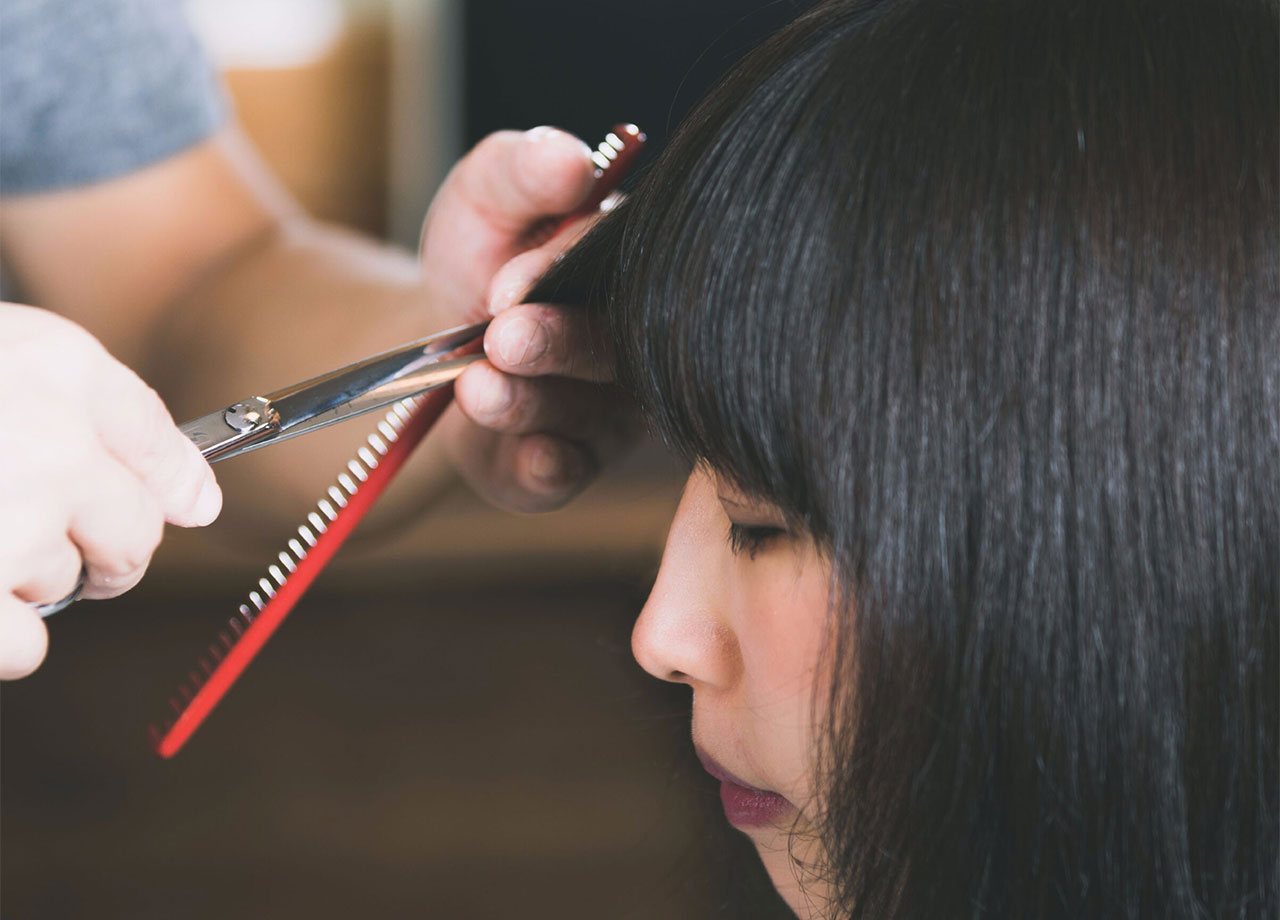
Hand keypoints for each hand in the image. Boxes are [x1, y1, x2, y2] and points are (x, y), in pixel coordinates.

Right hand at [0, 304, 220, 678]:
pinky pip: (26, 649)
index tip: (178, 503)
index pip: (161, 446)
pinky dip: (4, 637)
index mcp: (57, 367)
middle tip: (50, 535)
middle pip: (133, 533)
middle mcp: (46, 442)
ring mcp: (3, 525)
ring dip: (26, 577)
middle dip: (105, 546)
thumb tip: (198, 503)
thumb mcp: (8, 352)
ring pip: (70, 584)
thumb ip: (105, 413)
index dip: (169, 486)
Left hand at [419, 127, 637, 511]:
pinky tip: (528, 455)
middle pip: (610, 348)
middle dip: (555, 343)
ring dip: (528, 402)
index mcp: (627, 264)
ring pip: (584, 415)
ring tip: (474, 386)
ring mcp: (610, 409)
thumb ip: (522, 172)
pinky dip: (547, 468)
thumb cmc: (479, 256)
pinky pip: (570, 474)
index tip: (507, 284)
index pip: (615, 265)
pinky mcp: (572, 463)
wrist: (432, 342)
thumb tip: (572, 160)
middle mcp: (635, 341)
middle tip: (503, 337)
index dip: (561, 273)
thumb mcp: (485, 195)